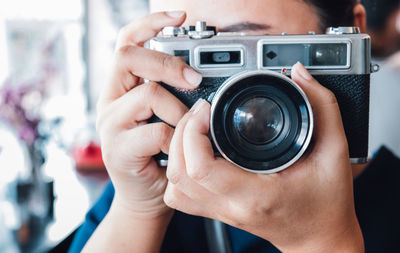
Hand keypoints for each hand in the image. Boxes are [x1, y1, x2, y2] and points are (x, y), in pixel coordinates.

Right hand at [96, 11, 201, 218]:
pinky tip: (180, 147)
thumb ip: (174, 94)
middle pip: (128, 57)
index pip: (127, 42)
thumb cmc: (161, 154)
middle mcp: (111, 100)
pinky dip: (177, 137)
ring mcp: (110, 124)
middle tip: (194, 80)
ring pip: (147, 94)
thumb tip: (202, 74)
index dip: (150, 23)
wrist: (146, 196)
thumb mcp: (167, 117)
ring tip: (190, 126)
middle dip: (167, 62)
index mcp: (122, 87)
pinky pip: (155, 132)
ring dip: (179, 109)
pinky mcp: (118, 150)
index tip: (179, 15)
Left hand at [164, 62, 363, 251]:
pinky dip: (179, 171)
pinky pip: (181, 196)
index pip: (201, 168)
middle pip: (179, 172)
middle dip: (182, 132)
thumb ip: (323, 108)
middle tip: (202, 112)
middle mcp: (232, 206)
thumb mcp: (335, 152)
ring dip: (176, 151)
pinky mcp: (216, 212)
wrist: (319, 238)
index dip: (193, 131)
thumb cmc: (328, 202)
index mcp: (257, 194)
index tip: (207, 108)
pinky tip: (193, 154)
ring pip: (175, 185)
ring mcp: (220, 212)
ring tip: (195, 129)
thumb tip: (300, 74)